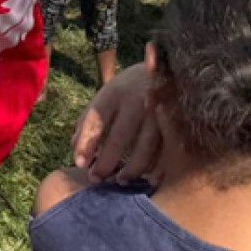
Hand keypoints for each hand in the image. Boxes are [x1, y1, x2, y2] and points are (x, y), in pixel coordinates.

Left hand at [72, 65, 164, 183]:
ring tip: (120, 181)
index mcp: (114, 93)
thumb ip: (89, 118)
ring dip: (132, 169)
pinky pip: (164, 150)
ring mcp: (158, 113)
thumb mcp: (107, 95)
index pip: (96, 120)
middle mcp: (136, 101)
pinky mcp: (176, 123)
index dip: (86, 143)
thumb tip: (74, 147)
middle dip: (106, 162)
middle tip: (96, 179)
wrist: (168, 69)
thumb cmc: (129, 88)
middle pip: (119, 137)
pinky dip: (155, 166)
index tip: (79, 164)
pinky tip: (146, 176)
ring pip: (145, 148)